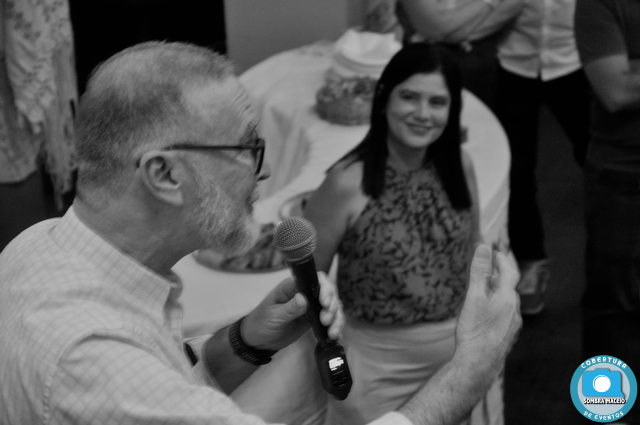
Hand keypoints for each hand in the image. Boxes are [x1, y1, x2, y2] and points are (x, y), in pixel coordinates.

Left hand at [241, 273, 343, 350]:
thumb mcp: (273, 317)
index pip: (315, 279)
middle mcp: (305, 293)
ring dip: (336, 318)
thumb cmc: (261, 323)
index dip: (325, 288)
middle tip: (325, 321)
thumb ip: (289, 309)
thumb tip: (304, 299)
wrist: (258, 341)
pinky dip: (336, 326)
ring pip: (332, 306)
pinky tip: (336, 336)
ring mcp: (311, 306)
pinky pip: (330, 319)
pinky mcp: (314, 319)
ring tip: (332, 333)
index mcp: (293, 286)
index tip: (325, 303)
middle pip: (329, 292)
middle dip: (332, 306)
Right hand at [455, 244, 521, 369]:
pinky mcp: (507, 337)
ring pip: (508, 303)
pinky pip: (505, 316)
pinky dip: (498, 307)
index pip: (509, 273)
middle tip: (492, 268)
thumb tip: (483, 248)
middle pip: (509, 288)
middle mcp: (514, 311)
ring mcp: (512, 326)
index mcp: (507, 298)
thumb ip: (479, 272)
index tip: (496, 252)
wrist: (478, 364)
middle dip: (501, 276)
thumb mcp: (474, 297)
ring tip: (488, 289)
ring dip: (499, 292)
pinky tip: (489, 314)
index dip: (502, 260)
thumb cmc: (475, 331)